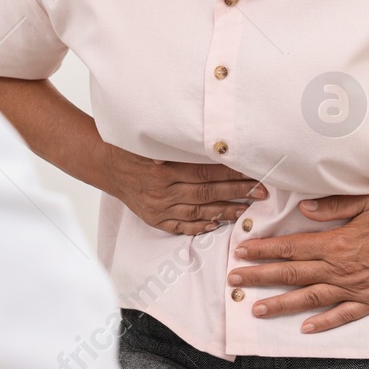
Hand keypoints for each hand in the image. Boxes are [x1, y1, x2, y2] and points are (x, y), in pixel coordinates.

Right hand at [100, 144, 267, 235]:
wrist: (107, 165)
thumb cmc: (133, 149)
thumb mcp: (154, 142)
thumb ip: (181, 148)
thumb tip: (216, 146)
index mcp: (164, 170)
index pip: (206, 173)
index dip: (232, 174)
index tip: (254, 173)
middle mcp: (163, 191)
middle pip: (207, 193)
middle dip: (237, 193)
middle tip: (261, 192)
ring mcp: (158, 207)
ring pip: (197, 211)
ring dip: (224, 211)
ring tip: (245, 210)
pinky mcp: (154, 218)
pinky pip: (180, 225)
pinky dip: (199, 226)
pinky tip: (216, 224)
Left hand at [228, 193, 368, 332]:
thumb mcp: (366, 201)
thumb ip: (332, 206)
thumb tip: (302, 209)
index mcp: (336, 242)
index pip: (290, 248)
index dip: (263, 251)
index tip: (241, 252)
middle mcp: (340, 268)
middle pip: (292, 275)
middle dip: (260, 277)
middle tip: (234, 280)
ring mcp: (355, 288)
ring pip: (310, 299)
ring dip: (280, 305)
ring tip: (256, 309)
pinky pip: (342, 315)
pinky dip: (322, 323)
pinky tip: (304, 329)